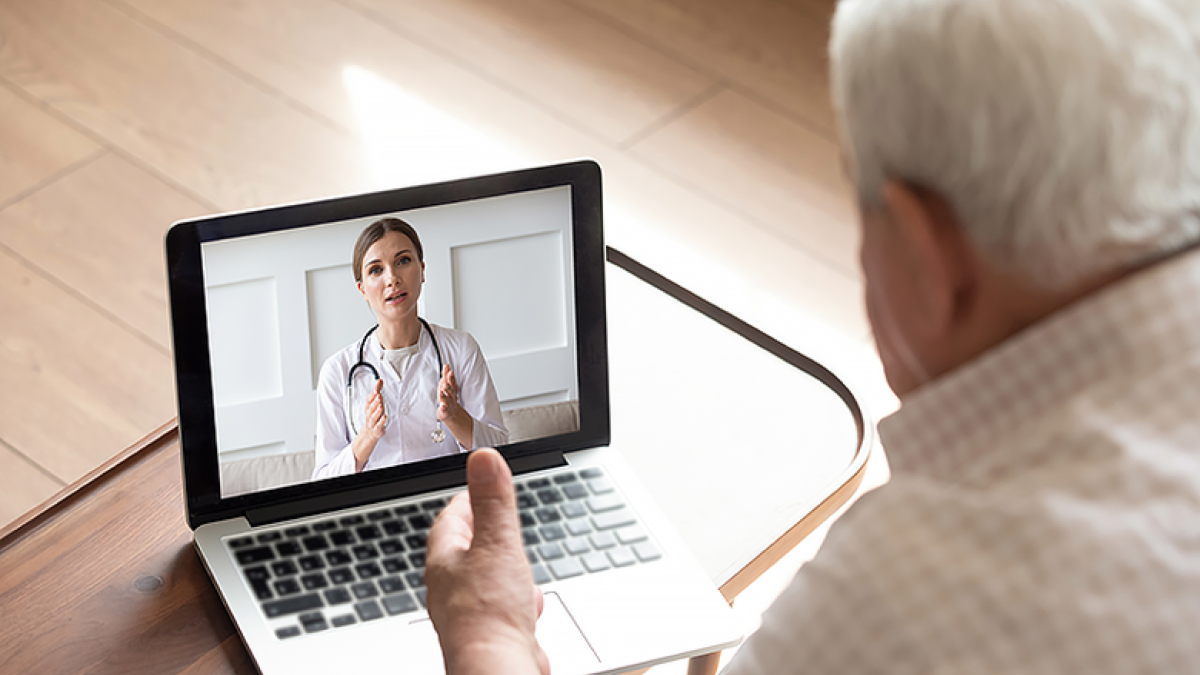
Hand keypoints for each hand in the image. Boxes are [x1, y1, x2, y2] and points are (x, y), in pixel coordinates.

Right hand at [352, 379, 385, 470]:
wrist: (370, 433)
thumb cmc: (374, 416)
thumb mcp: (376, 403)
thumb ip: (378, 391)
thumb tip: (380, 380)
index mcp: (368, 407)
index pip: (368, 399)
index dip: (372, 393)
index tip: (377, 386)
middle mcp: (369, 414)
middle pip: (370, 407)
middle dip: (374, 401)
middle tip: (379, 395)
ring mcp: (372, 422)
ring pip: (373, 416)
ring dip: (377, 411)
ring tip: (381, 405)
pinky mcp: (377, 429)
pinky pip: (379, 425)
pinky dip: (381, 421)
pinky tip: (385, 417)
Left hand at [426, 449, 548, 674]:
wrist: (496, 668)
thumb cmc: (489, 614)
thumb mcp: (497, 544)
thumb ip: (494, 502)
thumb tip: (483, 457)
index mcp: (444, 560)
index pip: (451, 518)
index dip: (469, 499)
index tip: (481, 485)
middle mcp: (450, 587)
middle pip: (466, 548)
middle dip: (488, 533)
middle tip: (498, 519)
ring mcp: (467, 612)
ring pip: (485, 578)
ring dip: (504, 567)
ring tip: (516, 560)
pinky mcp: (487, 632)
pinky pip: (501, 607)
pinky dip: (515, 598)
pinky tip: (528, 602)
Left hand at [436, 364, 462, 422]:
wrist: (450, 411)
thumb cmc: (447, 396)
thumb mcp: (445, 385)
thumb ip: (445, 375)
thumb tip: (446, 364)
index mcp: (451, 389)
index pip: (452, 382)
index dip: (451, 377)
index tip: (450, 371)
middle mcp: (451, 395)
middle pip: (450, 390)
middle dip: (448, 386)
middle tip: (445, 383)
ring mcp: (449, 402)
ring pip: (447, 399)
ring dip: (444, 395)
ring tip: (441, 391)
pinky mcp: (446, 410)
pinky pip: (445, 409)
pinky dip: (444, 407)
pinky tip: (442, 406)